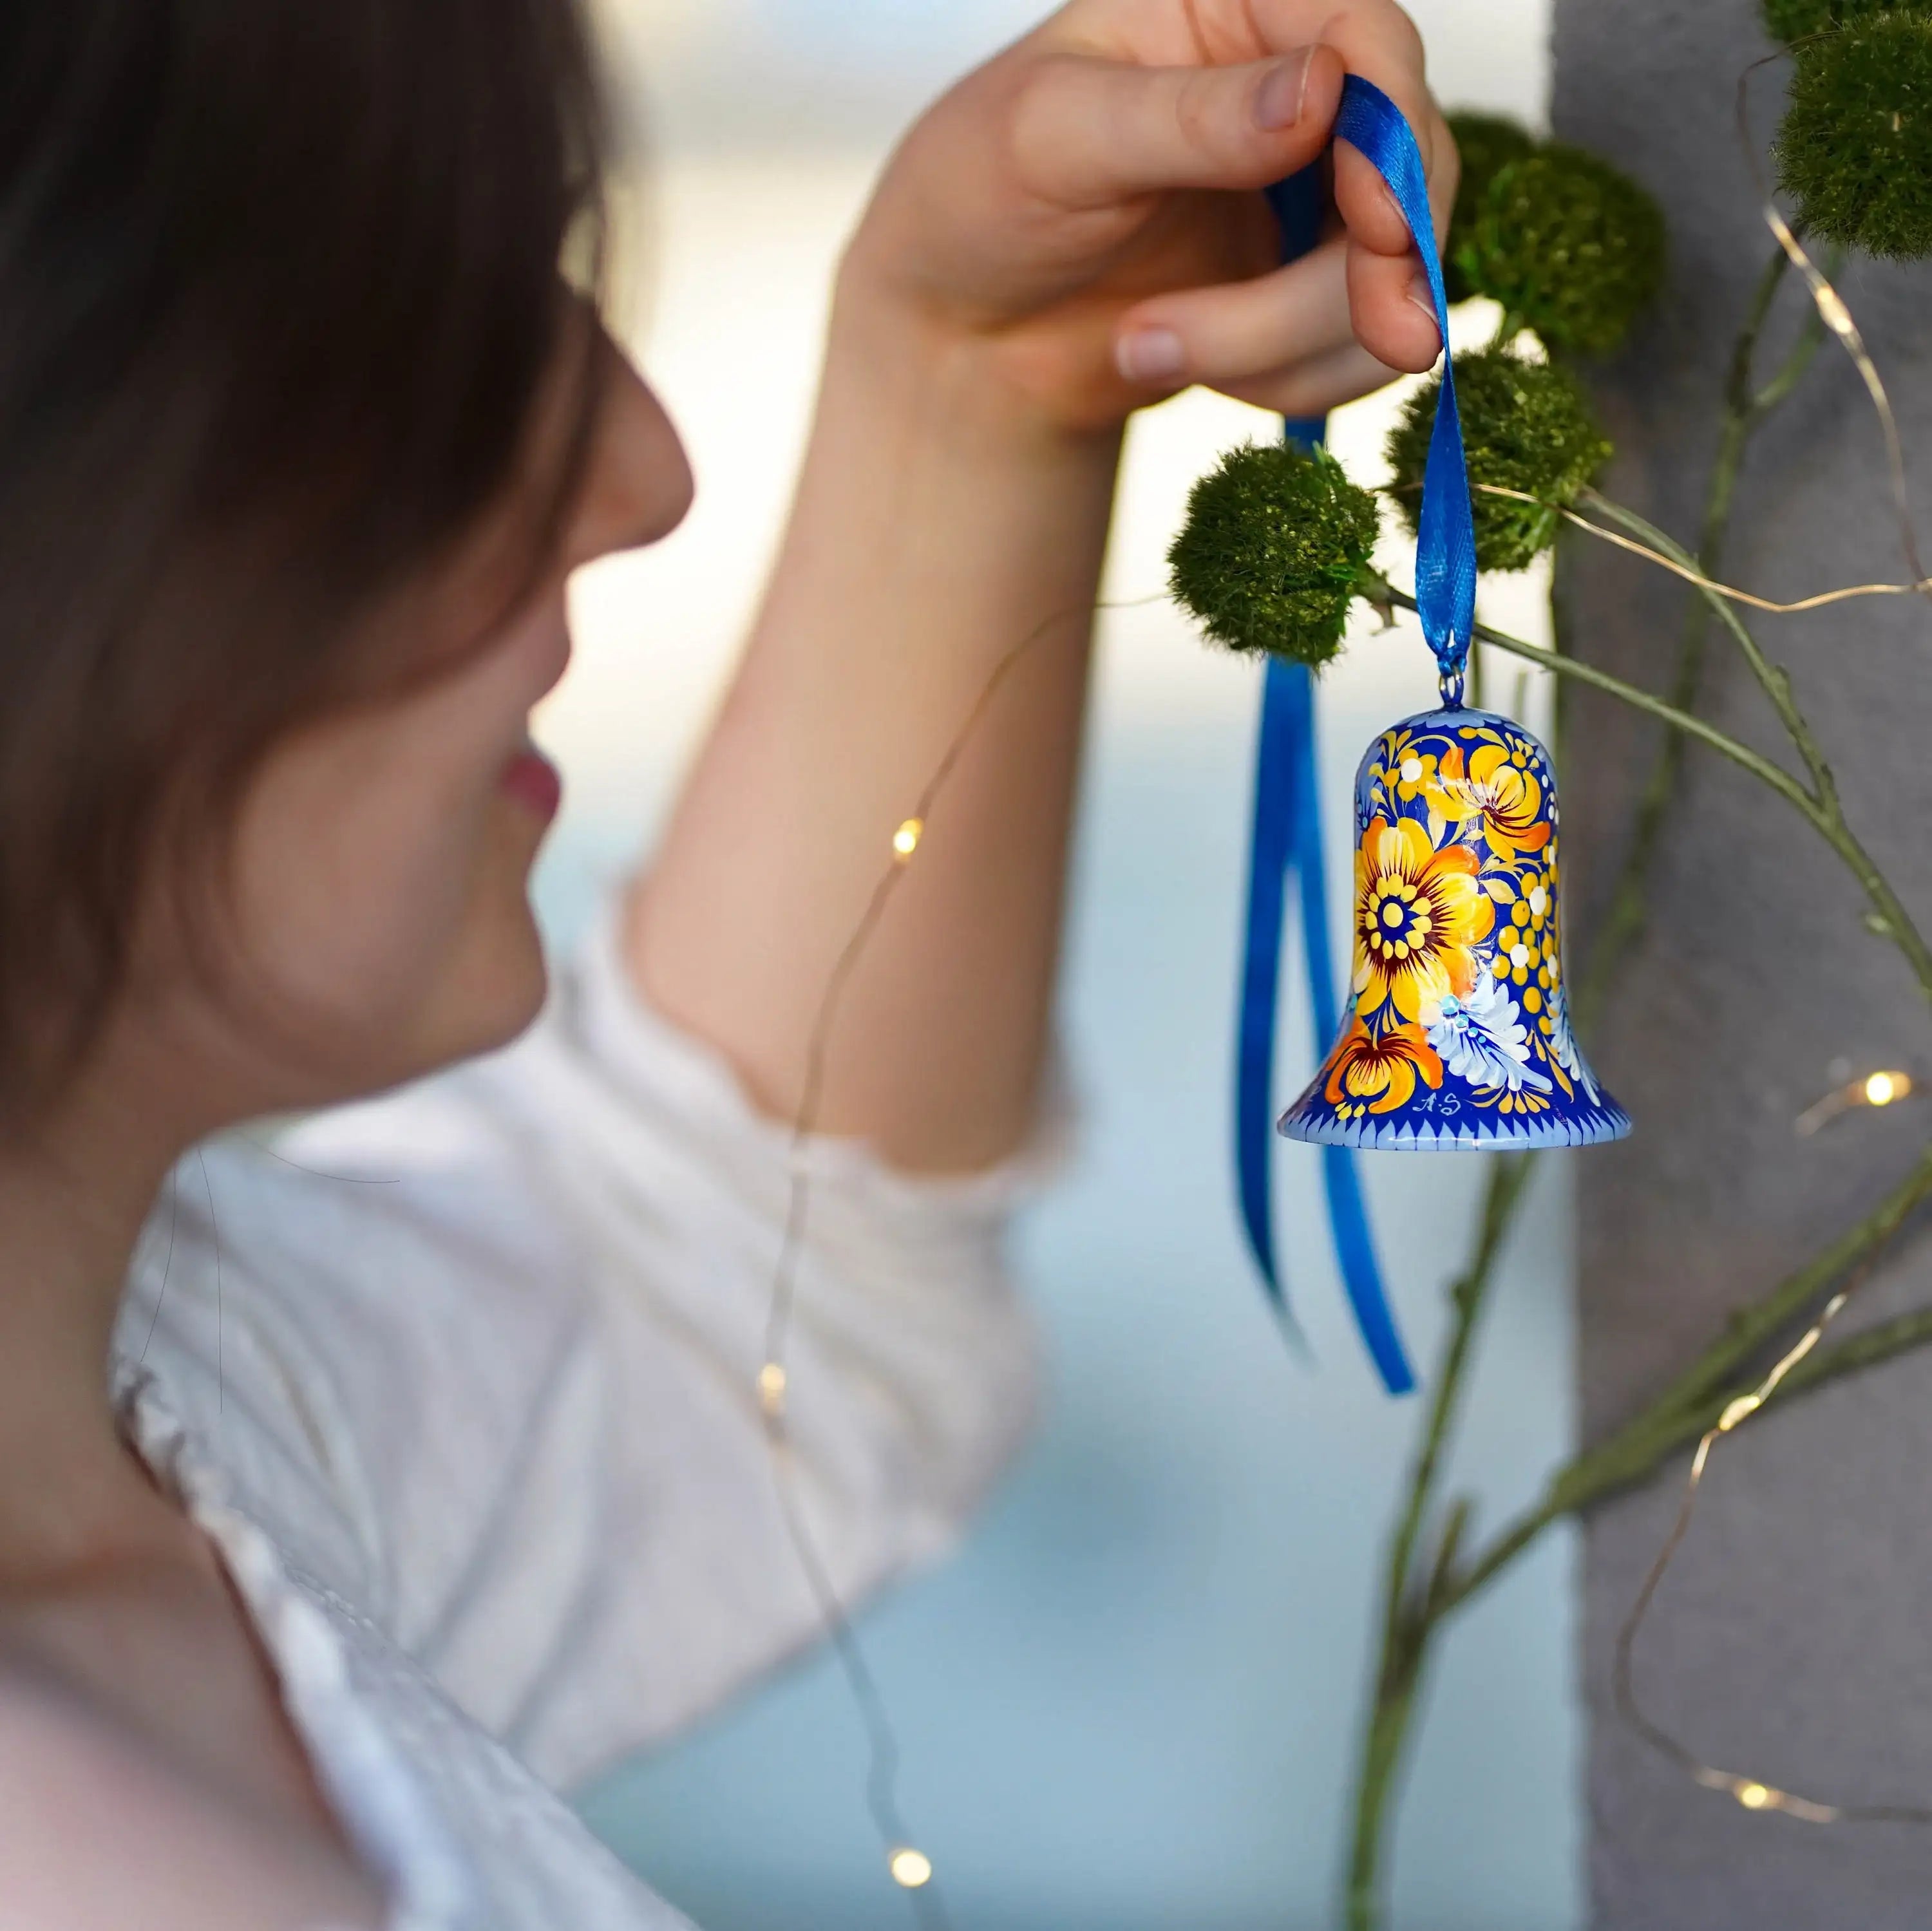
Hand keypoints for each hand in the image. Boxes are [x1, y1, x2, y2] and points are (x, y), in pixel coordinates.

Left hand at [842, 0, 1456, 431]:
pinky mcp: (1307, 294)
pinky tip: (1182, 367)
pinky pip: (1358, 351)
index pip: (1369, 42)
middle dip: (1354, 277)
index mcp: (1235, 6)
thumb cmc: (977, 198)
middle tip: (1285, 352)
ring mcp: (1311, 197)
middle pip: (1410, 171)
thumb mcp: (1055, 137)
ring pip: (1395, 276)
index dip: (1394, 136)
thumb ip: (1186, 117)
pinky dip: (1288, 384)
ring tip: (1144, 347)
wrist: (959, 329)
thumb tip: (1320, 91)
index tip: (1374, 226)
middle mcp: (1294, 88)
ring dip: (1287, 345)